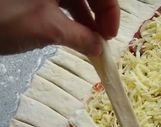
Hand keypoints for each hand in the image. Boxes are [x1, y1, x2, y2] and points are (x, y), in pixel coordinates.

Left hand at [0, 0, 119, 54]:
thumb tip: (98, 48)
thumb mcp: (49, 29)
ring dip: (84, 20)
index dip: (110, 11)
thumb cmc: (7, 19)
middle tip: (102, 41)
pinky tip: (73, 35)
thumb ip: (79, 37)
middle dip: (98, 16)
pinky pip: (59, 2)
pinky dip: (69, 19)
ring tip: (89, 43)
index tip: (110, 36)